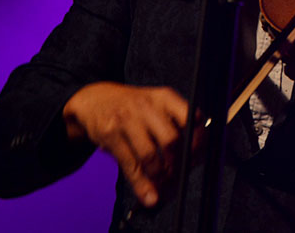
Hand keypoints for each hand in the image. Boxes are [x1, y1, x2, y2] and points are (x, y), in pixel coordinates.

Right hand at [63, 82, 200, 206]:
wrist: (95, 99)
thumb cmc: (134, 107)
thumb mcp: (157, 105)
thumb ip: (177, 125)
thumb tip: (196, 158)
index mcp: (165, 97)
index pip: (191, 117)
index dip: (198, 140)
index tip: (198, 156)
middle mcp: (147, 106)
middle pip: (171, 140)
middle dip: (179, 163)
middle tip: (180, 175)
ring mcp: (127, 120)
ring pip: (151, 156)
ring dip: (160, 176)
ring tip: (163, 185)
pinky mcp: (111, 135)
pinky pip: (130, 165)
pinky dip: (142, 185)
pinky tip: (149, 196)